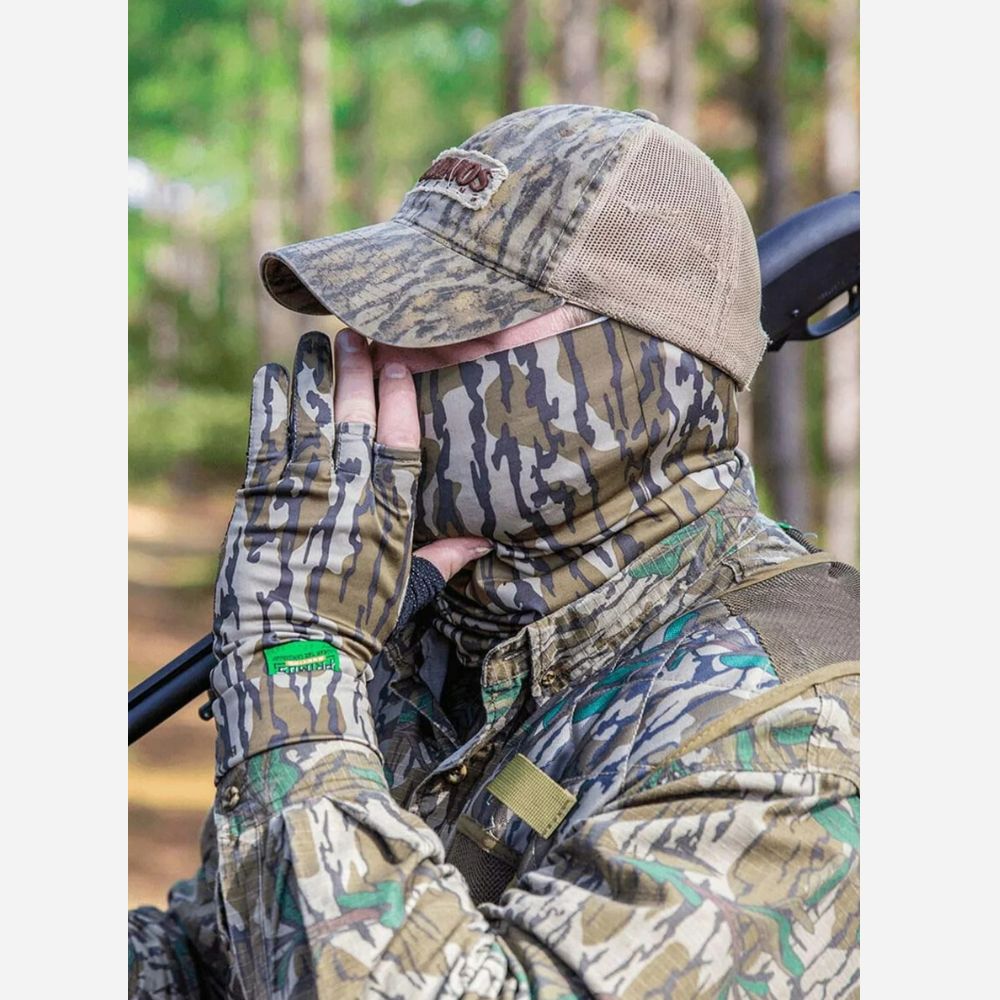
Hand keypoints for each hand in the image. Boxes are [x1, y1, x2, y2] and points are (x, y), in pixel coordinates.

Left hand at [211, 329, 490, 769]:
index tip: (399, 355)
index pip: (401, 434)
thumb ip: (441, 559)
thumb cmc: (354, 629)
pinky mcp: (261, 497)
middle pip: (355, 412)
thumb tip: (482, 544)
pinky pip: (265, 436)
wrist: (292, 656)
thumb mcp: (405, 594)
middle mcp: (349, 490)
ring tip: (314, 341)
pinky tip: (270, 376)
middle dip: (357, 365)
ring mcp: (302, 489)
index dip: (400, 390)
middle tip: (356, 330)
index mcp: (391, 511)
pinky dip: (268, 403)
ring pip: (309, 414)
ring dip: (312, 373)